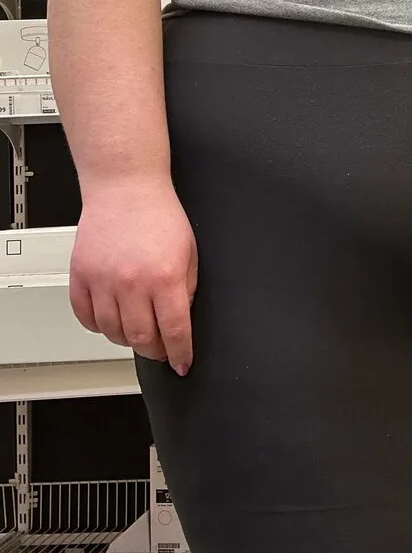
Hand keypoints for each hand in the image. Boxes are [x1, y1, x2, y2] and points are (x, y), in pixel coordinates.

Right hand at [69, 176, 197, 374]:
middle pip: (142, 339)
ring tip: (137, 332)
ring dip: (127, 340)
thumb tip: (181, 318)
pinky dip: (98, 326)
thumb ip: (187, 288)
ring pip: (112, 333)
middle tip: (162, 349)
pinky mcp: (81, 276)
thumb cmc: (160, 214)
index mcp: (165, 278)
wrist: (126, 188)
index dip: (180, 354)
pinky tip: (111, 320)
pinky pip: (85, 317)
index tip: (182, 363)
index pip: (175, 331)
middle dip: (156, 351)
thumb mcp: (190, 253)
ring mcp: (103, 281)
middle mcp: (132, 283)